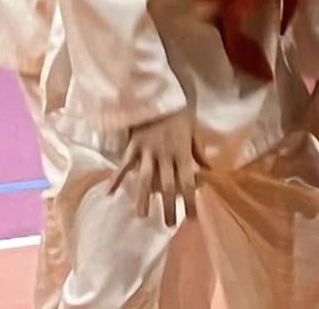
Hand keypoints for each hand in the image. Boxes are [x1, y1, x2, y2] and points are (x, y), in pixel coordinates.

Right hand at [110, 109, 201, 226]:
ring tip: (141, 215)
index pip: (188, 182)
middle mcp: (165, 155)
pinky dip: (117, 178)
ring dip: (143, 198)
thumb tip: (209, 170)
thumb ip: (199, 152)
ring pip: (145, 179)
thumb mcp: (193, 130)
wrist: (157, 94)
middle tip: (169, 225)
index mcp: (182, 153)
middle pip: (167, 185)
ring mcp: (147, 152)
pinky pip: (124, 165)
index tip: (191, 218)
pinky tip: (110, 192)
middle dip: (168, 207)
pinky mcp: (133, 146)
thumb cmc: (178, 113)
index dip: (190, 201)